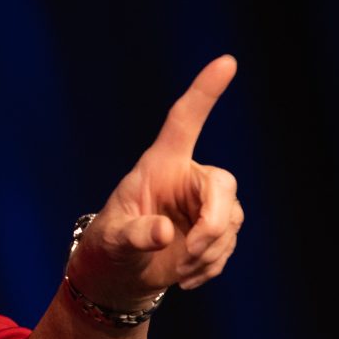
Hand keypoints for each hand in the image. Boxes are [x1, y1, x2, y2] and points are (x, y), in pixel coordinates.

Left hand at [73, 55, 245, 307]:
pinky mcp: (215, 231)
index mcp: (159, 165)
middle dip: (214, 222)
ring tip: (177, 269)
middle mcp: (187, 178)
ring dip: (210, 251)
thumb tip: (163, 232)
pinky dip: (211, 265)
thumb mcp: (110, 241)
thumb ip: (133, 235)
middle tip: (192, 252)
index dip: (205, 92)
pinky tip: (186, 277)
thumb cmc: (107, 248)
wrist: (120, 277)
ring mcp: (204, 205)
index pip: (185, 121)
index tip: (226, 61)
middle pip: (223, 183)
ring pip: (231, 219)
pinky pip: (229, 244)